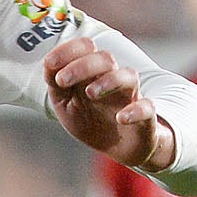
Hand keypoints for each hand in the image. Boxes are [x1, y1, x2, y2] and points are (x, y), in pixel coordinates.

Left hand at [42, 36, 166, 170]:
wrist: (119, 147)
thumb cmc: (90, 118)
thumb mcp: (65, 103)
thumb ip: (56, 85)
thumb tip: (49, 64)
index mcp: (92, 73)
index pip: (86, 49)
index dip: (69, 50)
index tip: (49, 62)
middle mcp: (113, 80)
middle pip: (105, 59)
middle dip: (82, 66)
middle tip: (62, 81)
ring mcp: (130, 97)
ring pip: (128, 76)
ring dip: (108, 81)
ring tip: (90, 93)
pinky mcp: (144, 117)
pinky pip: (147, 107)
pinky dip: (136, 110)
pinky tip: (121, 118)